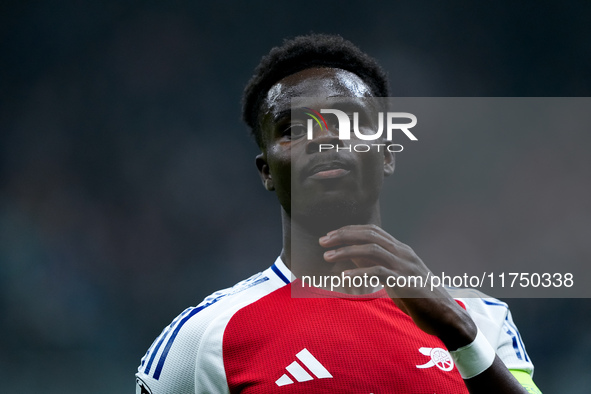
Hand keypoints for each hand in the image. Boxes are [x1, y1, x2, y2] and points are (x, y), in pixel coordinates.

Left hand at [319, 224, 476, 349]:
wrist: (445, 315)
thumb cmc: (417, 298)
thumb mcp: (394, 278)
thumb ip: (375, 265)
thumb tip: (349, 257)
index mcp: (400, 250)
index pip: (372, 230)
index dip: (349, 230)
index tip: (330, 235)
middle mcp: (403, 253)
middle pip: (369, 235)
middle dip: (343, 236)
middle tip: (323, 241)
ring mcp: (405, 266)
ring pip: (372, 249)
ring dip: (346, 251)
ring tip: (327, 256)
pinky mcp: (406, 283)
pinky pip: (379, 272)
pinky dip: (359, 272)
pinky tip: (344, 277)